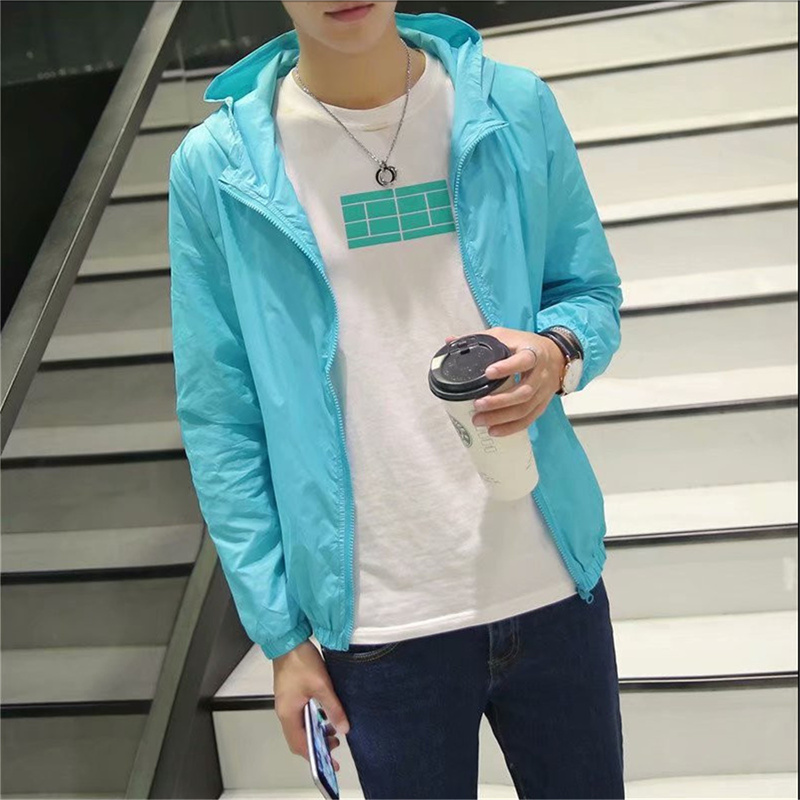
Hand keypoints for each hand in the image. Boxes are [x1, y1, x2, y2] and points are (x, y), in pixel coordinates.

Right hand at [272, 639, 349, 771]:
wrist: (288, 640)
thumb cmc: (301, 661)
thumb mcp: (321, 685)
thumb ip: (333, 708)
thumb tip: (344, 728)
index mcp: (288, 713)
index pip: (300, 744)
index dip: (316, 755)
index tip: (331, 762)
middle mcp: (284, 712)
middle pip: (298, 739)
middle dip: (317, 745)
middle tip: (335, 746)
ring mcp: (286, 703)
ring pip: (300, 727)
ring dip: (316, 732)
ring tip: (334, 730)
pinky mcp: (290, 695)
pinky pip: (300, 716)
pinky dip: (312, 721)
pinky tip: (325, 715)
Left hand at [444, 327, 565, 436]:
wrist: (556, 354)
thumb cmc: (524, 345)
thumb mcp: (505, 335)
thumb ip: (479, 338)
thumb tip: (449, 340)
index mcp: (532, 352)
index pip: (523, 360)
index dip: (507, 368)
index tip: (488, 372)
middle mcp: (541, 373)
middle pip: (524, 391)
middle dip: (500, 401)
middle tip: (477, 405)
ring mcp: (543, 390)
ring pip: (526, 408)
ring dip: (503, 418)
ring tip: (480, 421)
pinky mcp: (543, 403)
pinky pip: (529, 419)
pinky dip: (512, 427)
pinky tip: (495, 431)